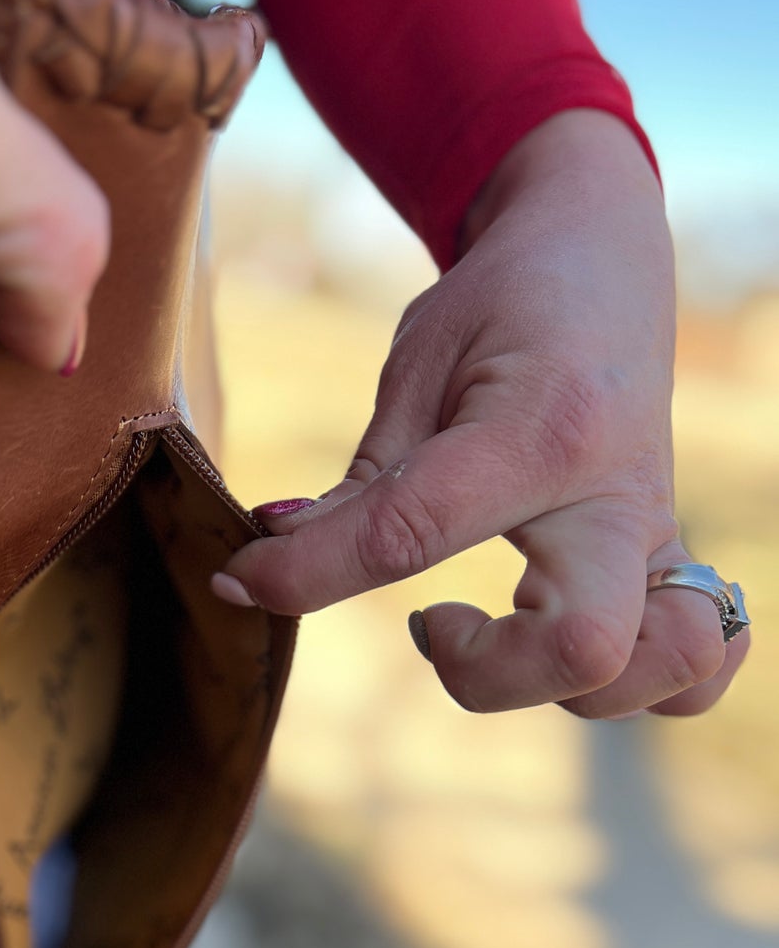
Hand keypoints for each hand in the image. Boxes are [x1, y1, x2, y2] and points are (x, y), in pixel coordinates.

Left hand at [216, 110, 746, 720]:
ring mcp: (657, 531)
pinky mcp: (669, 555)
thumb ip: (351, 493)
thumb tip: (258, 576)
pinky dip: (651, 685)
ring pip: (668, 668)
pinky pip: (706, 657)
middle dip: (481, 675)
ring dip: (573, 692)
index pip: (408, 536)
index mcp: (535, 429)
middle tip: (425, 623)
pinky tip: (572, 659)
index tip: (242, 581)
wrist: (600, 254)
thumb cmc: (497, 310)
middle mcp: (614, 492)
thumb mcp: (412, 376)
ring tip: (502, 637)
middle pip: (579, 647)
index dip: (303, 577)